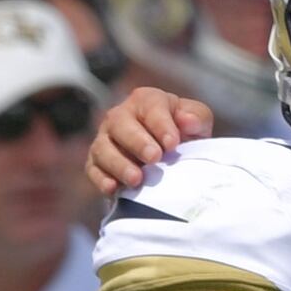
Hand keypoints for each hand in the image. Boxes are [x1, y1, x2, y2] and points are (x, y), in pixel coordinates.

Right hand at [90, 86, 211, 195]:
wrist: (169, 162)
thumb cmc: (182, 136)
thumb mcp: (197, 123)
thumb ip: (196, 117)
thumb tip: (187, 121)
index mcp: (146, 101)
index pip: (151, 107)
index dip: (161, 125)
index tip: (173, 144)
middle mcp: (120, 117)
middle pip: (120, 123)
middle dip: (137, 141)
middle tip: (154, 158)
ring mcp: (105, 140)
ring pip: (103, 148)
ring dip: (119, 164)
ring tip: (136, 179)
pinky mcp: (96, 164)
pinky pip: (92, 170)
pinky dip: (101, 179)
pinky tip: (113, 189)